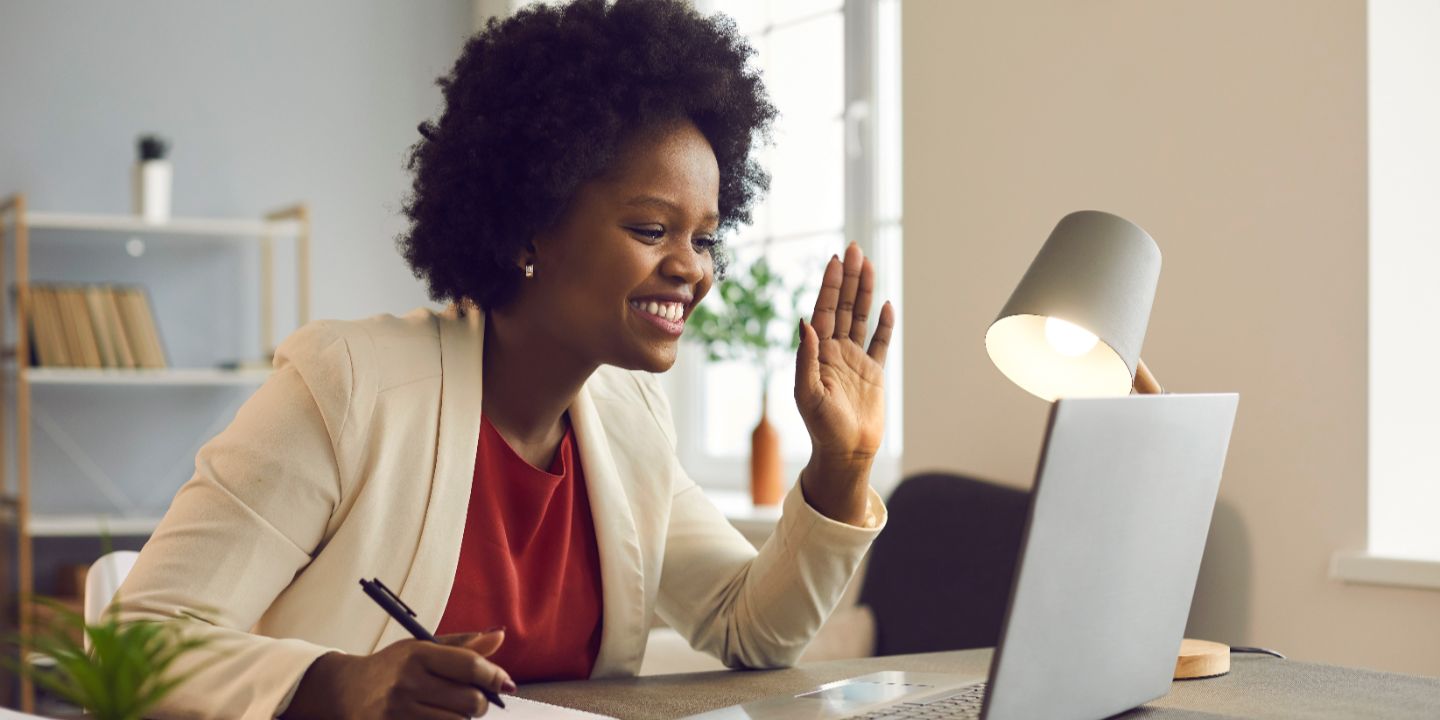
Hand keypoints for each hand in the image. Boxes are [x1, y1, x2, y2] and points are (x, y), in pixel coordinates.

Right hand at [284, 630, 513, 718]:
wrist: (343, 692)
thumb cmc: (392, 668)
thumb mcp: (420, 649)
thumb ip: (462, 647)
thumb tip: (500, 636)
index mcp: (416, 655)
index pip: (469, 665)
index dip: (494, 675)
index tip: (505, 682)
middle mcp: (408, 683)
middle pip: (470, 701)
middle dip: (480, 703)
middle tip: (473, 700)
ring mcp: (397, 712)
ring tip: (450, 711)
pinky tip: (434, 718)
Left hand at [794, 243, 894, 523]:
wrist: (846, 452)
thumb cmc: (821, 427)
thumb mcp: (807, 393)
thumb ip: (806, 357)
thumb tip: (804, 323)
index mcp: (818, 353)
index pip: (824, 311)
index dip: (830, 286)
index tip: (835, 260)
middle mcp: (835, 351)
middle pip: (844, 306)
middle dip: (848, 278)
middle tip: (853, 248)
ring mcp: (855, 360)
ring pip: (861, 317)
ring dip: (865, 291)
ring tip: (869, 264)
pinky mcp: (873, 373)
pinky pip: (880, 342)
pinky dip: (885, 324)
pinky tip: (887, 304)